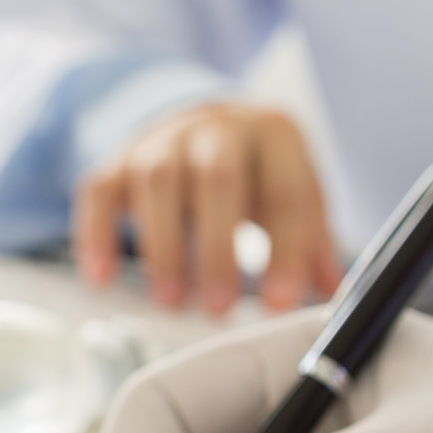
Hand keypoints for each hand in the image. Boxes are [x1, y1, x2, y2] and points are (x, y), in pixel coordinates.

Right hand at [72, 103, 338, 314]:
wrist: (202, 124)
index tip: (280, 304)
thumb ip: (314, 241)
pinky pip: (98, 192)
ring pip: (157, 182)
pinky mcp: (116, 162)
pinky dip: (96, 235)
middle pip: (217, 179)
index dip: (286, 249)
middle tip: (219, 308)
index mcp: (273, 134)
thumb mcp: (295, 192)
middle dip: (217, 247)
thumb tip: (336, 296)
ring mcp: (160, 141)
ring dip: (163, 246)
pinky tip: (101, 279)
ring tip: (171, 302)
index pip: (285, 191)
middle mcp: (215, 128)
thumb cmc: (257, 173)